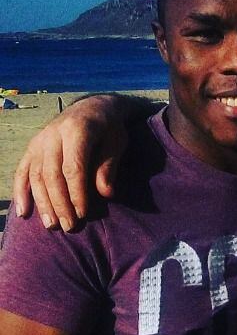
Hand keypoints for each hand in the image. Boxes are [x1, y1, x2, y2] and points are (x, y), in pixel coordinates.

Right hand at [12, 95, 127, 230]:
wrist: (92, 108)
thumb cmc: (109, 129)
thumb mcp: (117, 143)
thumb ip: (109, 166)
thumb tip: (106, 194)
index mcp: (78, 129)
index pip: (73, 167)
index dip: (77, 192)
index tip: (83, 213)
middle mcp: (53, 134)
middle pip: (52, 174)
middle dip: (60, 203)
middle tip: (69, 226)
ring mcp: (39, 140)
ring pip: (36, 176)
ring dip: (43, 203)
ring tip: (53, 225)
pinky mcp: (31, 147)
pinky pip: (22, 172)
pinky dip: (21, 193)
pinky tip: (24, 213)